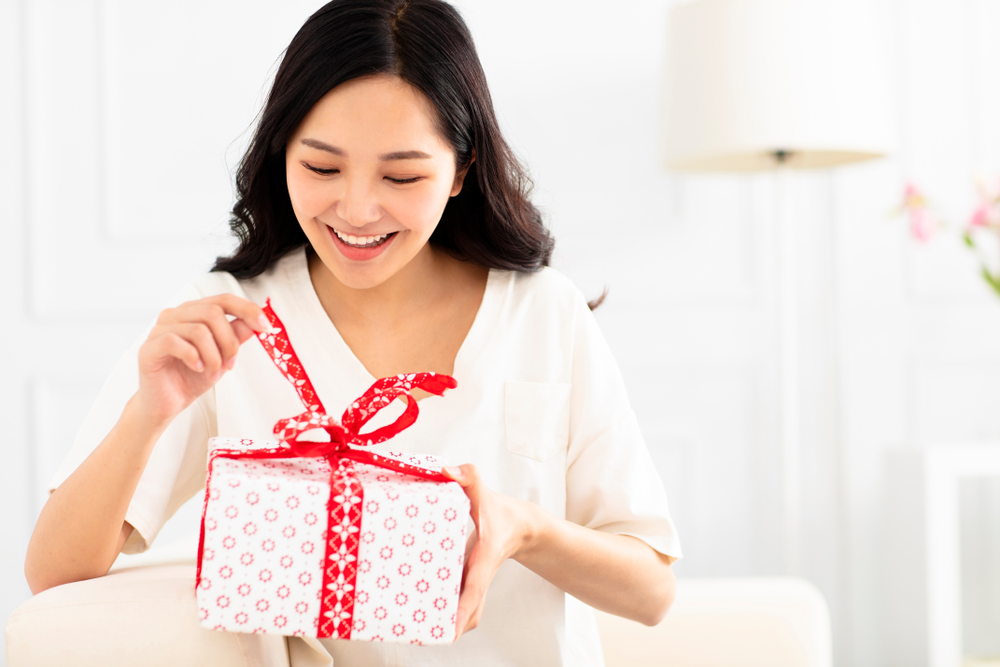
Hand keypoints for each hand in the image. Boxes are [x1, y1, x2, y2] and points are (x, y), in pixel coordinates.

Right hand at [135, 294, 268, 425]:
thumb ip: (236, 336)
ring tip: (213, 373)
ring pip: (198, 330)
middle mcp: (176, 315)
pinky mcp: (148, 348)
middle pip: (213, 313)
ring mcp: (159, 330)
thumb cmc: (192, 377)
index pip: (223, 300)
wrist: (168, 403)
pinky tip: (197, 368)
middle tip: (230, 364)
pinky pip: (175, 342)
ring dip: (214, 356)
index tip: (266, 327)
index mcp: (193, 312)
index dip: (247, 310)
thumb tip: (255, 322)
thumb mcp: (223, 356)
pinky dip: (194, 358)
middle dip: (229, 342)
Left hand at [441, 464, 538, 638]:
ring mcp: (478, 582)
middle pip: (472, 611)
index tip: (453, 629)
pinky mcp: (473, 583)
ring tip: (423, 631)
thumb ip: (467, 476)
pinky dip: (452, 616)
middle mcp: (482, 574)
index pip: (476, 586)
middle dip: (453, 627)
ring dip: (452, 625)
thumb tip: (444, 470)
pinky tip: (431, 615)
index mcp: (486, 555)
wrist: (522, 525)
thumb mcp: (483, 489)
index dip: (465, 608)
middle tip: (427, 635)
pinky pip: (465, 606)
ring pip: (469, 614)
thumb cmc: (500, 510)